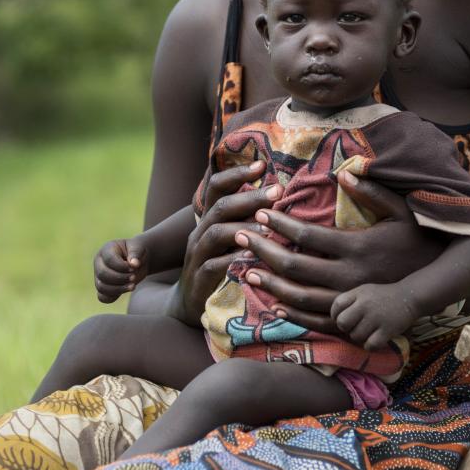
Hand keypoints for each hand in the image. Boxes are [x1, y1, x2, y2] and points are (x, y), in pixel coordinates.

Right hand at [93, 236, 143, 303]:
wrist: (136, 261)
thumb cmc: (136, 252)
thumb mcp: (138, 248)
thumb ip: (136, 253)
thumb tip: (134, 264)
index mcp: (106, 250)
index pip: (109, 259)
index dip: (122, 266)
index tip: (134, 268)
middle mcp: (99, 263)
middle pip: (102, 274)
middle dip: (120, 278)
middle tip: (134, 277)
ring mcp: (98, 276)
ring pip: (101, 287)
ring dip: (118, 289)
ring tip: (133, 286)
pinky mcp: (103, 288)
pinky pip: (102, 297)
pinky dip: (112, 298)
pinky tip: (124, 292)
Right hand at [175, 161, 282, 320]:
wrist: (189, 305)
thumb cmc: (219, 267)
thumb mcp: (229, 240)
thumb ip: (246, 219)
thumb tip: (280, 196)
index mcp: (209, 219)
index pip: (217, 188)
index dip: (236, 174)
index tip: (261, 164)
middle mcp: (200, 233)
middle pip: (221, 206)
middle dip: (249, 197)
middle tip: (277, 191)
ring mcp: (197, 256)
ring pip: (216, 233)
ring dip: (244, 227)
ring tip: (269, 225)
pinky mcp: (200, 280)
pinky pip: (214, 266)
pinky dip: (234, 259)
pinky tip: (253, 257)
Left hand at [236, 170, 444, 332]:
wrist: (438, 282)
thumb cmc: (419, 241)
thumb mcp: (401, 211)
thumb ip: (372, 192)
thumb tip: (342, 174)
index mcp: (357, 247)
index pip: (307, 235)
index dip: (280, 224)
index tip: (260, 213)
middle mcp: (349, 276)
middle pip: (295, 265)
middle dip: (263, 250)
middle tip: (239, 237)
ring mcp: (349, 300)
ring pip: (299, 295)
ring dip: (270, 282)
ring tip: (246, 269)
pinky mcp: (352, 317)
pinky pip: (315, 318)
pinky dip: (291, 312)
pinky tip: (273, 302)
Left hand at [330, 283, 418, 350]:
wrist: (410, 296)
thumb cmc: (384, 296)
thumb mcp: (365, 291)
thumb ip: (350, 300)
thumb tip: (335, 317)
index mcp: (358, 293)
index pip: (337, 305)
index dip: (336, 315)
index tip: (345, 318)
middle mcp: (365, 305)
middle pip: (342, 323)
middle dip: (346, 328)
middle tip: (355, 327)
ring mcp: (376, 318)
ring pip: (356, 336)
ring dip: (360, 337)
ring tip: (369, 332)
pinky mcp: (387, 330)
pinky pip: (370, 345)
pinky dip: (371, 345)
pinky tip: (376, 339)